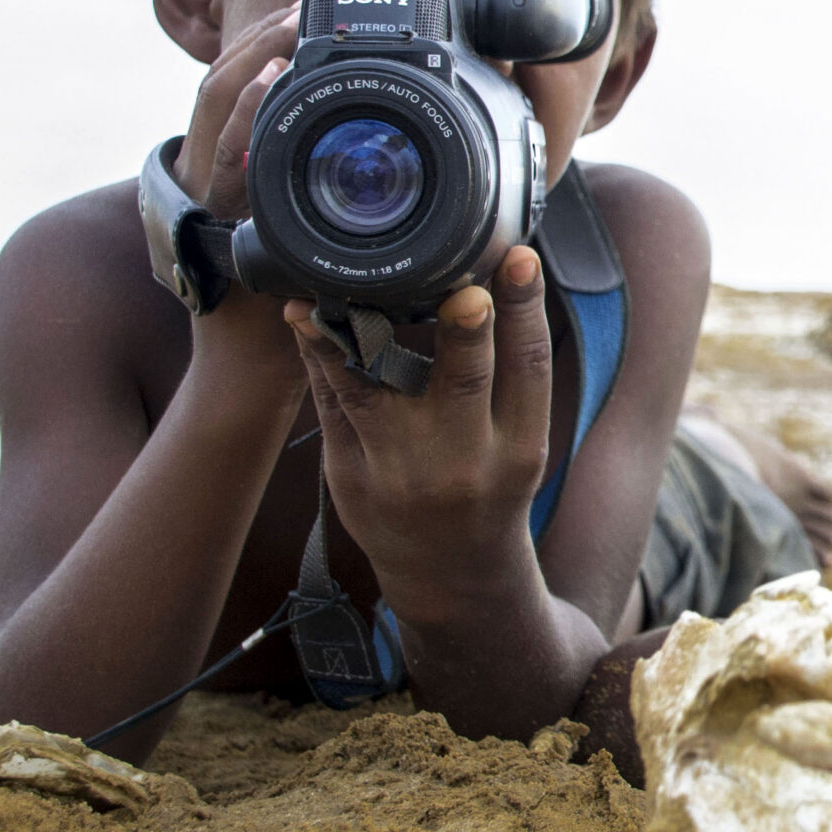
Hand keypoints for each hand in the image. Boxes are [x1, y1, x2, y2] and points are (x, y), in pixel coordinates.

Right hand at [170, 2, 303, 386]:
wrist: (252, 373)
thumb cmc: (283, 311)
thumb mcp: (301, 237)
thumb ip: (319, 193)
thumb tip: (379, 163)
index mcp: (228, 172)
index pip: (236, 90)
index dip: (263, 44)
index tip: (304, 8)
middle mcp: (208, 176)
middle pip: (222, 85)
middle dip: (261, 39)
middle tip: (303, 4)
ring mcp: (205, 199)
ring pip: (214, 113)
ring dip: (252, 65)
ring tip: (287, 31)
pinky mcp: (213, 225)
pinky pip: (226, 166)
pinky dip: (245, 120)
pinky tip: (270, 85)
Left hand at [284, 247, 553, 628]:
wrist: (450, 574)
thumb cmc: (490, 487)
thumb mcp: (519, 442)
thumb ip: (508, 375)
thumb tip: (492, 275)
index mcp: (519, 449)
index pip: (528, 369)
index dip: (525, 311)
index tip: (520, 257)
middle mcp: (463, 463)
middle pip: (463, 381)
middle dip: (464, 331)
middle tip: (462, 285)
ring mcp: (401, 472)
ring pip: (375, 391)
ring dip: (352, 333)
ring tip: (335, 288)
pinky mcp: (351, 476)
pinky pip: (333, 404)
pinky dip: (318, 356)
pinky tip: (303, 317)